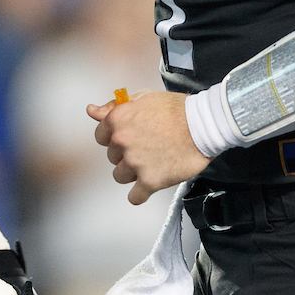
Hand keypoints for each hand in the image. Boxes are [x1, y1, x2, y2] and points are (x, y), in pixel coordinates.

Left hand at [86, 90, 209, 204]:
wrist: (203, 124)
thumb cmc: (177, 109)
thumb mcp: (143, 98)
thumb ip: (114, 106)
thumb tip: (91, 110)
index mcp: (117, 120)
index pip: (101, 137)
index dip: (116, 138)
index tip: (129, 138)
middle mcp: (122, 141)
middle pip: (113, 158)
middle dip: (126, 154)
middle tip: (147, 148)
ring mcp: (135, 163)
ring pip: (120, 176)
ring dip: (133, 172)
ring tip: (152, 163)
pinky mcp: (150, 181)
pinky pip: (135, 197)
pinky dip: (140, 194)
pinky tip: (150, 184)